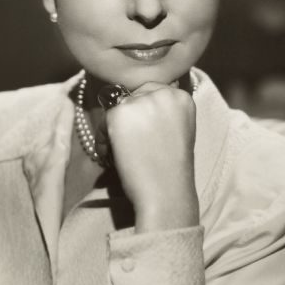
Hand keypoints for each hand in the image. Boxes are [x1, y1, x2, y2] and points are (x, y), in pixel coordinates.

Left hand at [100, 82, 199, 232]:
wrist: (166, 193)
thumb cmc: (171, 169)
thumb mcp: (178, 130)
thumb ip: (163, 111)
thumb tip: (133, 99)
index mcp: (181, 97)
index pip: (153, 91)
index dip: (143, 111)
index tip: (142, 131)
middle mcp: (163, 93)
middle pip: (134, 95)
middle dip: (128, 116)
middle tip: (129, 142)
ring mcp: (141, 102)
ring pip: (117, 106)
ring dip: (114, 127)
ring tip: (118, 151)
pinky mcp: (120, 113)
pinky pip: (103, 120)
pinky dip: (103, 138)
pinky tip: (111, 155)